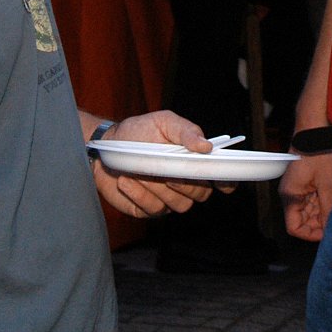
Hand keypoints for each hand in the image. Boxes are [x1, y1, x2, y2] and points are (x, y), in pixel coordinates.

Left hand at [93, 111, 217, 216]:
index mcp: (194, 161)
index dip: (226, 182)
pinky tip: (126, 180)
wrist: (104, 148)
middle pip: (201, 193)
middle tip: (166, 168)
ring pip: (179, 204)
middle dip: (184, 181)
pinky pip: (153, 208)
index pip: (220, 178)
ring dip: (159, 187)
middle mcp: (185, 183)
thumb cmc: (138, 132)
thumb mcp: (163, 122)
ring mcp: (168, 198)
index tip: (221, 180)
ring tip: (139, 170)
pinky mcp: (148, 209)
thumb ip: (186, 131)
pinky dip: (139, 194)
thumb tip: (207, 147)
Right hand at [280, 151, 331, 242]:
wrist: (314, 132)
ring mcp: (295, 189)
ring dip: (320, 212)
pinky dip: (320, 203)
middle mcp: (290, 195)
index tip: (326, 231)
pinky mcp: (302, 183)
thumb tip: (329, 227)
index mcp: (291, 197)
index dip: (309, 234)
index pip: (294, 227)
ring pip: (307, 211)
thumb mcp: (328, 184)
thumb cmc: (319, 155)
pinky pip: (309, 200)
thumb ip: (328, 208)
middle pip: (301, 220)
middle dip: (318, 222)